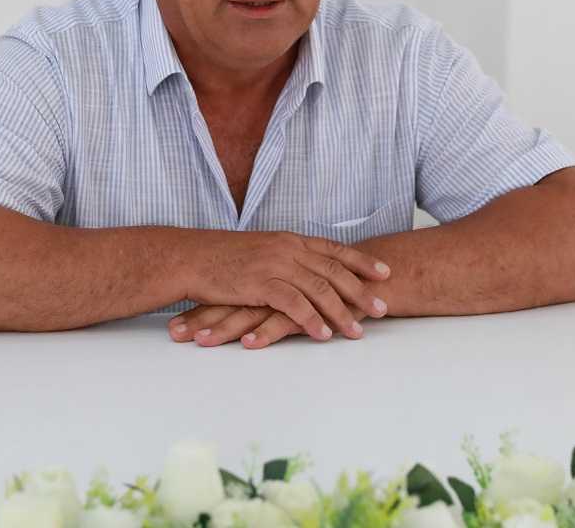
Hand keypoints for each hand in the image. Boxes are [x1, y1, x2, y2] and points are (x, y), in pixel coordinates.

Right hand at [177, 231, 390, 341]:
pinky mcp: (260, 283)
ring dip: (341, 312)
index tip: (384, 272)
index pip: (333, 249)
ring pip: (318, 288)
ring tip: (358, 331)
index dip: (361, 261)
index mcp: (289, 240)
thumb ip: (284, 258)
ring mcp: (274, 264)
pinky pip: (293, 303)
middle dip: (361, 290)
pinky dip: (311, 320)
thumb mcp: (260, 250)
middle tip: (382, 308)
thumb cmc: (220, 258)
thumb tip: (303, 270)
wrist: (190, 257)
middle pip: (333, 270)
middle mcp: (287, 248)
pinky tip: (324, 334)